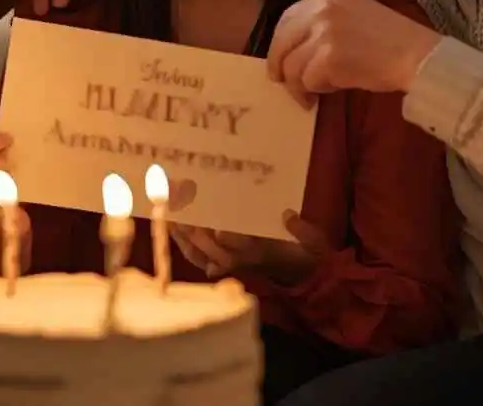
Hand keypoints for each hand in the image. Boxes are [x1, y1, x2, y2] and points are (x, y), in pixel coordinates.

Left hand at [170, 210, 332, 285]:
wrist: (302, 275)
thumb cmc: (306, 254)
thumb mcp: (313, 243)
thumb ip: (302, 230)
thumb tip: (288, 214)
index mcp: (261, 251)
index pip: (239, 244)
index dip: (225, 235)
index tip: (214, 223)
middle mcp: (241, 259)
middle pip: (211, 248)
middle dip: (194, 230)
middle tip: (179, 207)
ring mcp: (231, 263)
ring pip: (200, 255)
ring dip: (183, 238)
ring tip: (169, 216)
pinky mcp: (226, 264)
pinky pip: (200, 260)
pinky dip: (186, 248)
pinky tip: (174, 231)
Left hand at [266, 0, 442, 106]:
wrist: (419, 56)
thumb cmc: (395, 42)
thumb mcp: (356, 16)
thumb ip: (326, 24)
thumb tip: (297, 50)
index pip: (289, 17)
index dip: (280, 41)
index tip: (280, 59)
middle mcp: (323, 8)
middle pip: (282, 40)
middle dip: (279, 65)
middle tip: (283, 82)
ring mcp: (324, 32)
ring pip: (292, 65)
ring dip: (300, 85)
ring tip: (315, 93)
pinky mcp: (328, 57)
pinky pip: (308, 80)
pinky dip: (318, 90)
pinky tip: (334, 89)